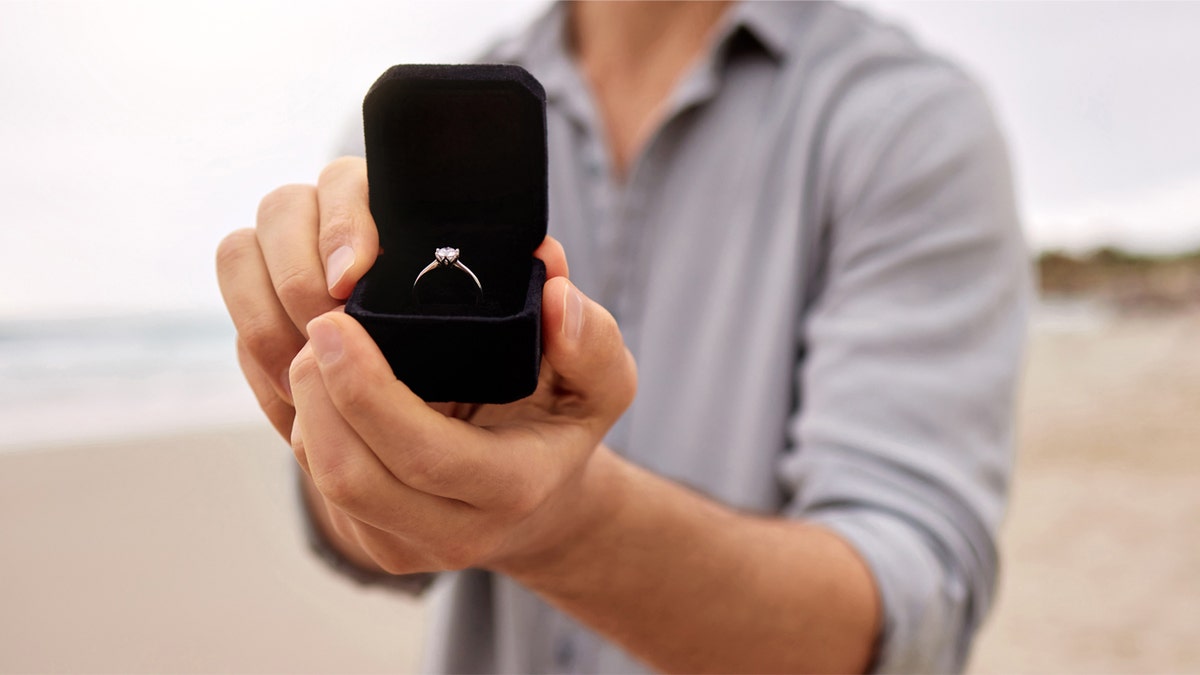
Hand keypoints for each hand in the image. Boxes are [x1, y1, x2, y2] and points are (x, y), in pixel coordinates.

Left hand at [218, 156, 636, 573]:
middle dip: (318, 393)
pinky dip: (298, 416)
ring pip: (319, 480)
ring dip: (303, 402)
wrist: (538, 500)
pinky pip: (309, 479)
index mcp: (511, 487)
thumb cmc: (560, 425)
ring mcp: (401, 542)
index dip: (367, 390)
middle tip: (317, 323)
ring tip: (318, 341)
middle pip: (350, 477)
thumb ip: (592, 339)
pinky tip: (315, 372)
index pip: (422, 455)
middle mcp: (451, 530)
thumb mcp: (602, 383)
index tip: (336, 319)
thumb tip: (554, 287)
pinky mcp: (364, 537)